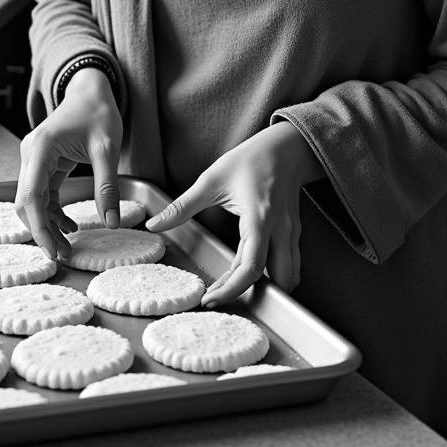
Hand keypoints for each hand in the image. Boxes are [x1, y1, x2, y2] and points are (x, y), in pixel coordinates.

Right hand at [14, 68, 122, 259]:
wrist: (91, 90)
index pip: (31, 196)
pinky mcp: (42, 163)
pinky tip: (70, 226)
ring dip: (47, 226)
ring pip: (32, 201)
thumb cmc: (98, 112)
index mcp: (41, 148)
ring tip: (68, 248)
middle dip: (41, 232)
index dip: (38, 228)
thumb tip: (111, 222)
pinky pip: (42, 194)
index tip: (52, 251)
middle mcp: (30, 154)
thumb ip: (107, 186)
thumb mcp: (107, 149)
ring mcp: (34, 159)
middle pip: (26, 203)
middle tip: (62, 256)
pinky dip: (53, 212)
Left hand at [146, 121, 323, 305]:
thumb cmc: (250, 159)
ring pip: (286, 274)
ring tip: (231, 284)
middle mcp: (280, 231)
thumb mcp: (211, 180)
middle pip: (274, 279)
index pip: (251, 268)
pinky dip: (273, 274)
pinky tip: (250, 272)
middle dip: (248, 293)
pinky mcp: (292, 232)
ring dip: (264, 286)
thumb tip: (154, 224)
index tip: (209, 298)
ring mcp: (290, 233)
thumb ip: (182, 207)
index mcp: (259, 219)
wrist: (284, 147)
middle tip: (217, 294)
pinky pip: (287, 262)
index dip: (231, 289)